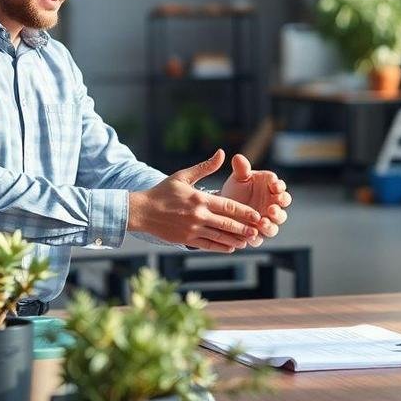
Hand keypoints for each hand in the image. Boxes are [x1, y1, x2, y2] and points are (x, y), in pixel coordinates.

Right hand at [127, 150, 262, 251]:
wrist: (142, 211)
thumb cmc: (163, 191)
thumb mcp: (183, 176)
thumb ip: (205, 167)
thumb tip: (222, 153)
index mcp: (200, 199)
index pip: (228, 206)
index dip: (245, 212)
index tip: (257, 215)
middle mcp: (198, 215)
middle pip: (227, 224)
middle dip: (244, 228)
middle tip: (258, 231)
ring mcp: (192, 229)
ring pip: (219, 237)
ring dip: (235, 240)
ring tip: (248, 241)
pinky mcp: (186, 240)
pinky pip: (208, 245)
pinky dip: (221, 247)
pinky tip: (231, 247)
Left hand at [220, 154, 291, 246]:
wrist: (225, 207)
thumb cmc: (237, 189)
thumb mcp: (238, 179)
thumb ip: (241, 170)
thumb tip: (238, 158)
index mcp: (271, 188)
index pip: (280, 187)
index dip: (279, 186)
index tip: (274, 186)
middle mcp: (273, 204)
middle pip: (283, 206)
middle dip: (280, 206)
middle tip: (272, 207)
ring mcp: (267, 219)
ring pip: (275, 224)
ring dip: (271, 224)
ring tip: (262, 222)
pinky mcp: (257, 233)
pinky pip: (260, 238)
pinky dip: (257, 238)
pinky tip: (251, 236)